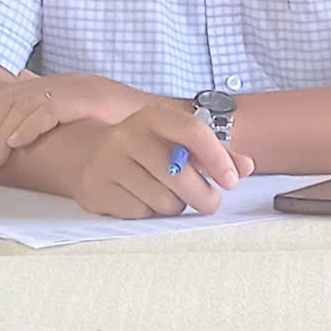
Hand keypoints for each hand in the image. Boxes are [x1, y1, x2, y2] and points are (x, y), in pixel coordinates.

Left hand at [0, 70, 150, 170]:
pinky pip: (49, 112)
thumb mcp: (84, 106)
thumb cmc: (124, 115)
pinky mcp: (86, 99)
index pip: (10, 95)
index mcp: (59, 84)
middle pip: (10, 101)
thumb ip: (52, 99)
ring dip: (1, 135)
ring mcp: (74, 88)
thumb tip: (21, 89)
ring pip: (23, 108)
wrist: (162, 113)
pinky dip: (29, 126)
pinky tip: (14, 144)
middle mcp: (62, 82)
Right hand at [73, 104, 256, 219]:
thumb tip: (245, 166)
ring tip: (167, 194)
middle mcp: (128, 135)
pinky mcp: (98, 190)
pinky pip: (141, 213)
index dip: (217, 158)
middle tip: (209, 202)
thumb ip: (214, 152)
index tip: (232, 181)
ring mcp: (110, 163)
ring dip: (175, 205)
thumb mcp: (176, 140)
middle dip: (202, 195)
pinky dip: (150, 212)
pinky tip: (142, 199)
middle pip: (179, 174)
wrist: (85, 155)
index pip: (193, 131)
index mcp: (153, 117)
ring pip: (163, 200)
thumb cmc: (144, 148)